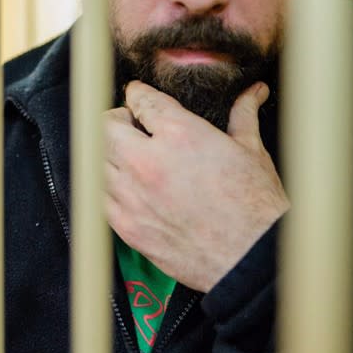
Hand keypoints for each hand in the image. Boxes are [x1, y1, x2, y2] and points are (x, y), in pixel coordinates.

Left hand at [105, 80, 288, 292]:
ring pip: (97, 161)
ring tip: (128, 155)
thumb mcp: (252, 150)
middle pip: (107, 126)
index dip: (138, 93)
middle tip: (132, 124)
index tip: (138, 95)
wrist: (252, 260)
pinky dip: (109, 186)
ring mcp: (134, 197)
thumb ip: (243, 115)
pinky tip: (128, 186)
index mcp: (181, 134)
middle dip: (117, 119)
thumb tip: (254, 92)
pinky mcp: (129, 228)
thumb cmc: (256, 206)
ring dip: (110, 152)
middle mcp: (149, 162)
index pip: (141, 100)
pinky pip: (100, 198)